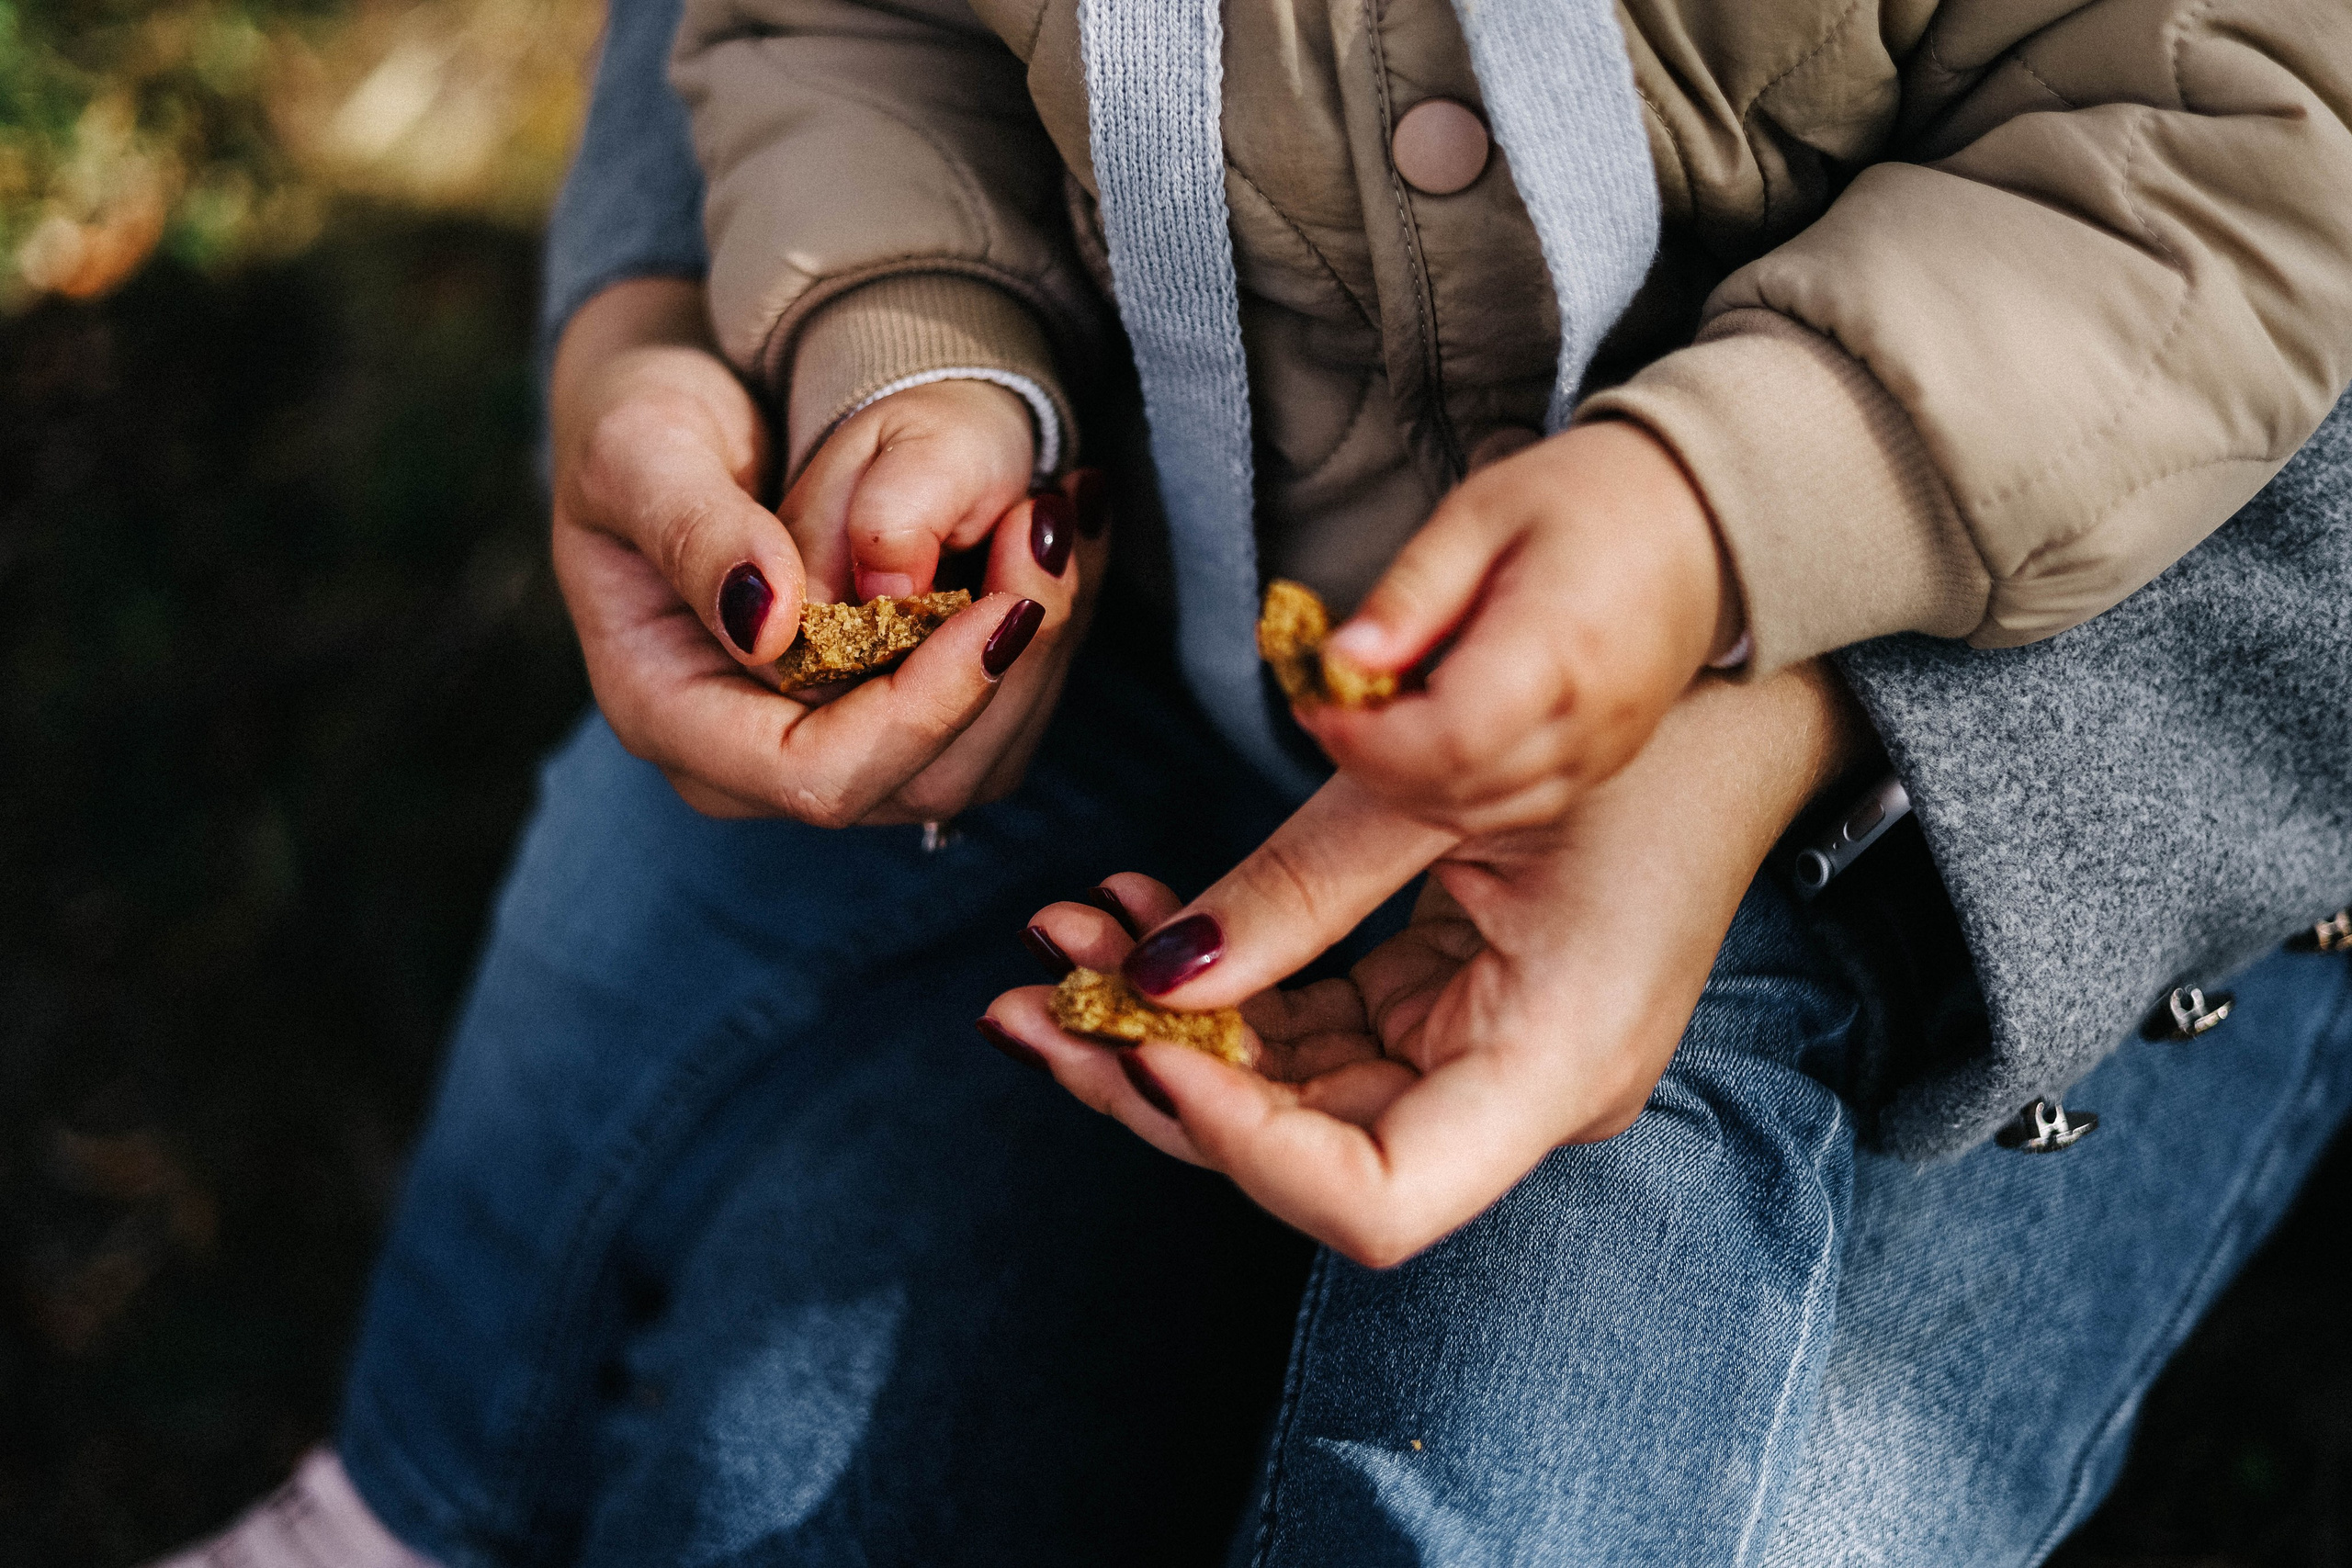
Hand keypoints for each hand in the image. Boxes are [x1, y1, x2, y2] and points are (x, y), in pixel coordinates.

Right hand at [547, 278, 1108, 823]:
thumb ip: (692, 531)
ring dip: (1044, 648)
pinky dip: (1042, 631)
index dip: (919, 710)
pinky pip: (994, 714)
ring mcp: (828, 745)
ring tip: (1060, 517)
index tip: (995, 607)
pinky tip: (1058, 535)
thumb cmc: (640, 428)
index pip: (815, 774)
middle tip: (1049, 530)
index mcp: (671, 717)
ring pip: (980, 759)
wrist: (678, 422)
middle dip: (1008, 672)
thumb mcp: (637, 450)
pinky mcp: (890, 714)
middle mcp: (753, 763)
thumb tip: (769, 627)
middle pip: (920, 783)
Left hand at [983, 661, 1863, 1265]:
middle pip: (1305, 1155)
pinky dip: (1224, 980)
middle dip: (1155, 1077)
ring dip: (1166, 1020)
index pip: (1375, 1203)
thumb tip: (1145, 970)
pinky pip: (1315, 1025)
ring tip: (1059, 932)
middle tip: (1026, 1002)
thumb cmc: (1636, 736)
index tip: (1140, 1036)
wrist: (1734, 702)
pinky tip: (1135, 915)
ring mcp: (1481, 1058)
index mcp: (1554, 1068)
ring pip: (1291, 1090)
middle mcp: (1517, 1095)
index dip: (1239, 1144)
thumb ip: (1297, 887)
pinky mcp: (1451, 1012)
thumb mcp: (1450, 795)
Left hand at [1304, 419, 1742, 836]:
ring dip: (1405, 785)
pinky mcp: (1602, 767)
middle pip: (1456, 787)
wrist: (1703, 520)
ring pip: (1478, 812)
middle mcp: (1588, 720)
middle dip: (1371, 763)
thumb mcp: (1482, 512)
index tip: (1319, 702)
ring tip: (1370, 722)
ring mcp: (1602, 754)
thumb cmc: (1592, 499)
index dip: (1369, 738)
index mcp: (1560, 646)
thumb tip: (1341, 658)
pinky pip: (1511, 807)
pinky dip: (1450, 791)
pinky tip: (1421, 743)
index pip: (1449, 736)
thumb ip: (1411, 592)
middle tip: (1330, 709)